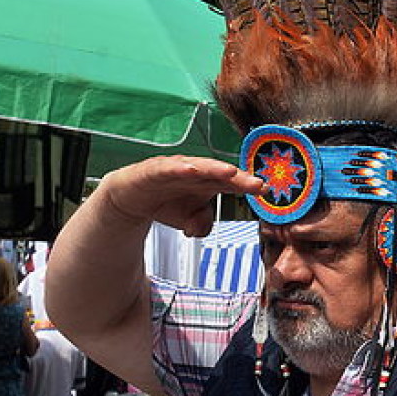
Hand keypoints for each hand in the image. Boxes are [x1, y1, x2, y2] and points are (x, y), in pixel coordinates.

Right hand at [95, 155, 262, 236]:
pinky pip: (167, 167)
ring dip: (214, 168)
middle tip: (256, 183)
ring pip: (198, 166)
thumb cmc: (166, 203)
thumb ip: (201, 225)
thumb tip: (200, 229)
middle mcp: (195, 172)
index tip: (265, 191)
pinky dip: (179, 167)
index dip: (247, 186)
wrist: (131, 199)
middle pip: (221, 173)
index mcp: (208, 183)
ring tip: (229, 173)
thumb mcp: (188, 221)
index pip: (232, 184)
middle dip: (239, 177)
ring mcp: (176, 168)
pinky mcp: (154, 169)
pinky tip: (190, 169)